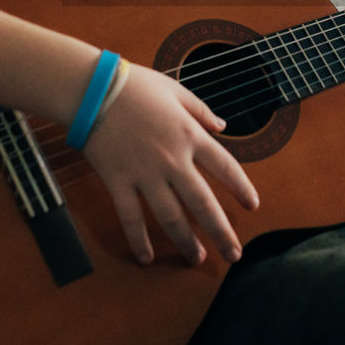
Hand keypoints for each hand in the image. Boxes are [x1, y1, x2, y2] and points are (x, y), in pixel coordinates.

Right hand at [80, 63, 258, 266]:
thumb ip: (201, 110)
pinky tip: (147, 258)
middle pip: (203, 203)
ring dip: (186, 242)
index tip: (252, 206)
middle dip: (220, 232)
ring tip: (198, 259)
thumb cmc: (134, 85)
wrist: (92, 90)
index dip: (241, 188)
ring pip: (171, 216)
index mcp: (189, 135)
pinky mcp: (118, 182)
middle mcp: (172, 160)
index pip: (226, 167)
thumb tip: (223, 126)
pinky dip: (138, 239)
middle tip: (234, 255)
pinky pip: (131, 217)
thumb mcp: (175, 90)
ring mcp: (145, 174)